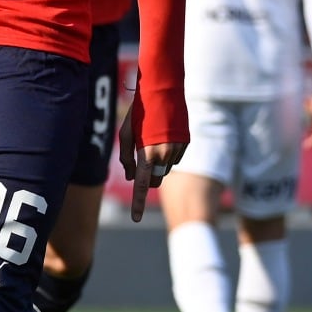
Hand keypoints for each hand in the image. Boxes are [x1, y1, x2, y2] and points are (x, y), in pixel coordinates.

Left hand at [116, 100, 186, 222]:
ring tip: (151, 140)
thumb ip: (126, 157)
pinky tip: (163, 137)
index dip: (137, 203)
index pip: (140, 185)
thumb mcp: (126, 134)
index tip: (135, 219)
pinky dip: (167, 155)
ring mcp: (177, 151)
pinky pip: (174, 159)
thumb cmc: (140, 112)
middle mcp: (164, 156)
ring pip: (164, 170)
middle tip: (139, 162)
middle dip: (146, 178)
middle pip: (154, 181)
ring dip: (156, 164)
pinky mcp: (186, 146)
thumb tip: (130, 177)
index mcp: (147, 154)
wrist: (163, 91)